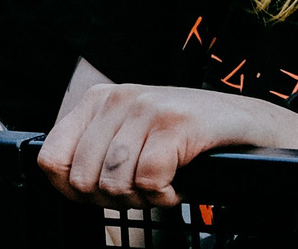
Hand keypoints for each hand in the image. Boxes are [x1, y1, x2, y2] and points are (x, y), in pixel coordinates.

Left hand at [39, 82, 297, 207]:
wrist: (247, 123)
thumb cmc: (184, 135)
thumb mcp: (130, 132)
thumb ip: (94, 150)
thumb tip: (62, 183)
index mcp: (97, 101)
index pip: (51, 158)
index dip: (71, 190)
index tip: (100, 194)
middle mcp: (118, 99)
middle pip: (83, 179)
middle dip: (112, 198)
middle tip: (141, 190)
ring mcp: (147, 109)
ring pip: (114, 182)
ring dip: (142, 198)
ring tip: (162, 184)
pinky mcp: (177, 125)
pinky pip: (149, 181)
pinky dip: (166, 196)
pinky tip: (179, 184)